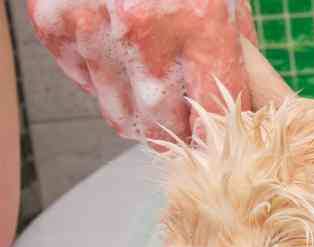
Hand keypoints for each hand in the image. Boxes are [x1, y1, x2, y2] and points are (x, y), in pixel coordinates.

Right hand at [27, 0, 258, 140]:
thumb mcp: (225, 5)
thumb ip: (234, 54)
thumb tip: (242, 107)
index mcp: (198, 26)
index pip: (213, 116)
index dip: (216, 139)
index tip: (218, 148)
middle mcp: (143, 31)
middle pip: (162, 126)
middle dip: (178, 135)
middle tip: (185, 130)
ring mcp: (94, 26)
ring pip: (119, 114)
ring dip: (139, 114)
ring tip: (153, 95)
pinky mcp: (55, 21)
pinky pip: (84, 82)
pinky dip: (103, 82)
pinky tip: (121, 61)